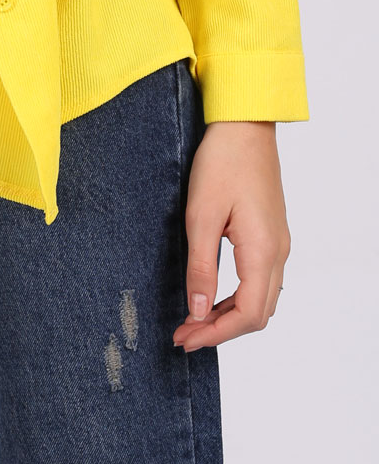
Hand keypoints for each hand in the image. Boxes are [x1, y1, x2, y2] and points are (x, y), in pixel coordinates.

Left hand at [173, 120, 290, 352]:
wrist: (245, 125)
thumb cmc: (222, 162)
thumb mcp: (201, 215)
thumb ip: (201, 266)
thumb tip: (197, 310)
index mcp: (263, 251)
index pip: (247, 314)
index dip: (216, 333)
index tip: (185, 338)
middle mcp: (277, 252)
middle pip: (258, 313)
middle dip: (221, 330)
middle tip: (184, 335)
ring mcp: (278, 243)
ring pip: (261, 299)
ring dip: (229, 315)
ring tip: (193, 319)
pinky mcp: (271, 233)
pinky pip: (260, 280)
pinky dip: (237, 296)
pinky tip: (212, 293)